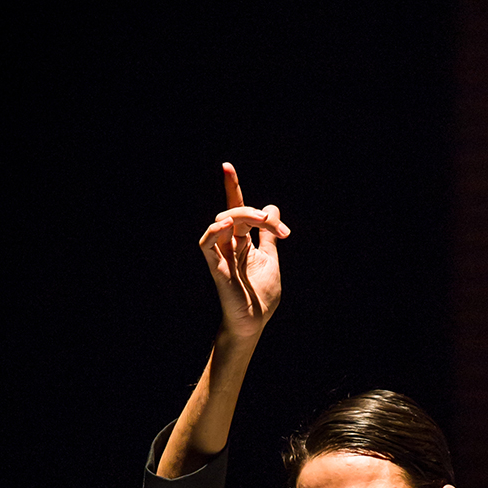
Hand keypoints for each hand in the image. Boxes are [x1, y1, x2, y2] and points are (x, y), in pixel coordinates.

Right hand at [198, 162, 290, 339]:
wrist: (255, 322)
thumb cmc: (261, 295)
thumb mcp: (271, 259)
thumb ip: (269, 235)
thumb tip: (272, 208)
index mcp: (242, 241)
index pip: (236, 209)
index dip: (231, 188)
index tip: (226, 166)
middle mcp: (230, 244)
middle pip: (236, 213)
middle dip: (258, 214)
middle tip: (280, 230)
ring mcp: (221, 254)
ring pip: (223, 221)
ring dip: (244, 216)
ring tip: (263, 222)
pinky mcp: (216, 267)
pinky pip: (208, 243)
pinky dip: (215, 231)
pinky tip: (227, 225)